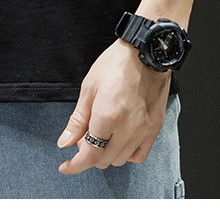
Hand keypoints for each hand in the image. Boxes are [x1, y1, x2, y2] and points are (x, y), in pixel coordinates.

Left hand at [56, 39, 170, 173]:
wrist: (146, 52)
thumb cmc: (116, 64)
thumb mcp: (88, 88)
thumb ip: (77, 120)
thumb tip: (65, 143)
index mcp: (107, 117)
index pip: (89, 155)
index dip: (75, 165)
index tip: (66, 166)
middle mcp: (127, 128)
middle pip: (103, 160)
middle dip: (88, 155)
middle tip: (82, 138)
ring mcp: (144, 130)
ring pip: (121, 160)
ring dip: (106, 154)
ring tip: (101, 135)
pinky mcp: (155, 128)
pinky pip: (140, 154)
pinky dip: (127, 153)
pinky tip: (119, 140)